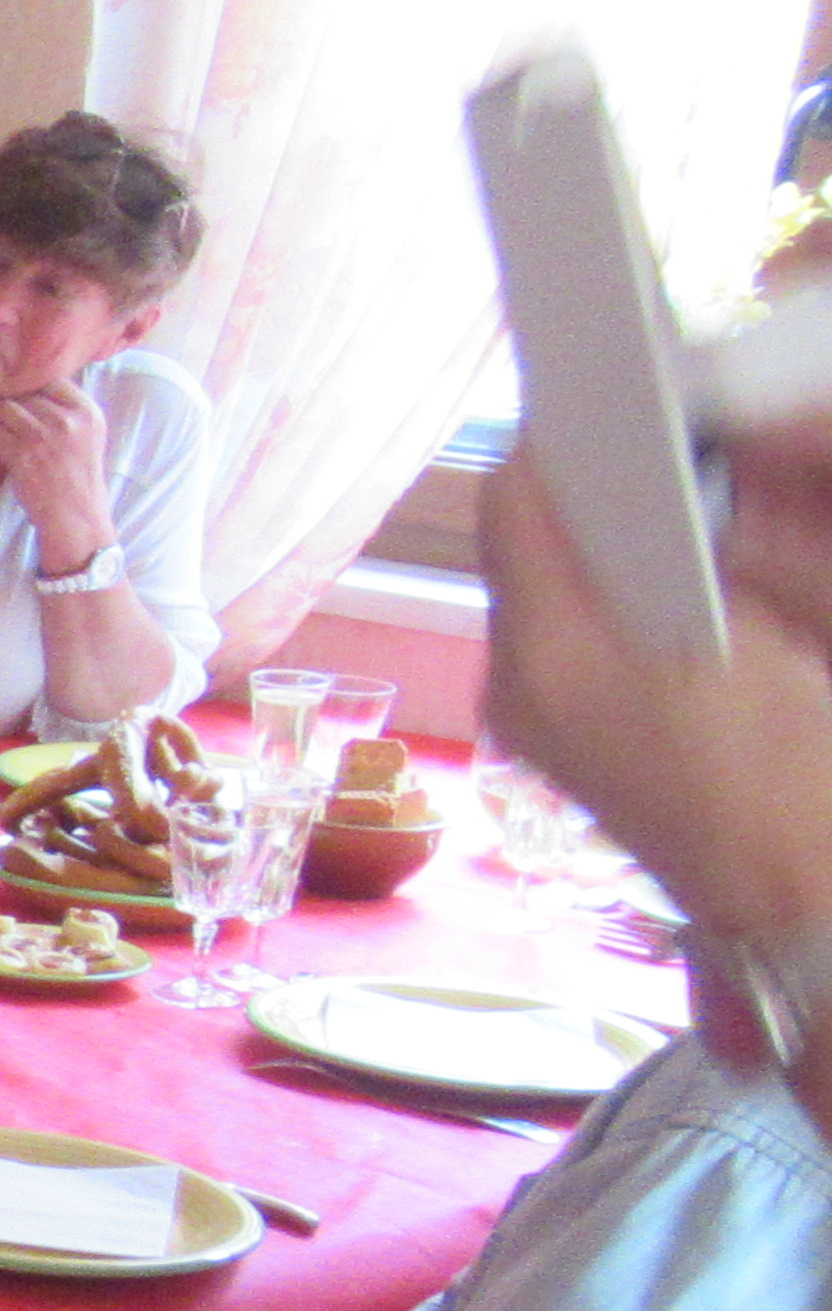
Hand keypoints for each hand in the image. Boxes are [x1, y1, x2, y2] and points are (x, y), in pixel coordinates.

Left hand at [0, 379, 115, 558]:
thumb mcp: (86, 436)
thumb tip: (31, 386)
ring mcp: (45, 435)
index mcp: (87, 412)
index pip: (52, 378)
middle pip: (25, 390)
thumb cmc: (75, 478)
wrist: (75, 517)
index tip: (14, 389)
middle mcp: (69, 419)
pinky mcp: (22, 453)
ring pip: (4, 406)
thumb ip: (67, 410)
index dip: (29, 382)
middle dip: (5, 395)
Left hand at [476, 455, 831, 945]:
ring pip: (547, 592)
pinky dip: (610, 607)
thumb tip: (667, 469)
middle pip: (527, 546)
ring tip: (678, 526)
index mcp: (551, 649)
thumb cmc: (791, 770)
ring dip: (602, 553)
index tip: (612, 405)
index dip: (561, 444)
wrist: (796, 905)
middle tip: (660, 456)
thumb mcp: (764, 629)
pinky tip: (675, 602)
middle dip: (588, 499)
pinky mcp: (557, 745)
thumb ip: (705, 544)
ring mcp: (530, 720)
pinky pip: (565, 642)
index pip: (515, 501)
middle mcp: (515, 683)